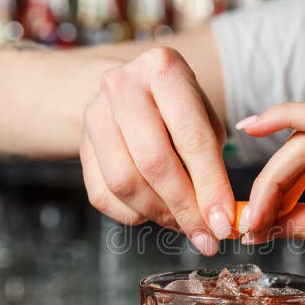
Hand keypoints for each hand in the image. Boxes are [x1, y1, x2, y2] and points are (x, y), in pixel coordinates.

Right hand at [79, 47, 233, 255]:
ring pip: (125, 183)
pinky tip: (156, 212)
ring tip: (184, 224)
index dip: (210, 187)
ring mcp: (94, 114)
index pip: (191, 138)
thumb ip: (213, 163)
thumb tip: (219, 218)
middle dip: (185, 208)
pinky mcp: (80, 144)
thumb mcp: (205, 119)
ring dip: (160, 214)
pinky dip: (134, 214)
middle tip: (205, 234)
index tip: (224, 222)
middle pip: (154, 163)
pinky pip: (104, 196)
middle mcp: (122, 85)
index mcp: (163, 69)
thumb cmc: (178, 108)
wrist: (130, 90)